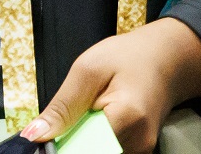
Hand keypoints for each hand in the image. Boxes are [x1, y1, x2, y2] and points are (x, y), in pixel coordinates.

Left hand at [21, 18, 200, 153]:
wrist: (167, 60)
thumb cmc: (128, 57)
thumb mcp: (88, 68)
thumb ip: (63, 105)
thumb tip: (33, 136)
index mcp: (127, 117)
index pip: (83, 149)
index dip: (61, 145)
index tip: (46, 139)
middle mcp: (140, 143)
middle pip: (90, 153)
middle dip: (71, 142)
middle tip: (70, 120)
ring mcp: (142, 152)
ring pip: (98, 153)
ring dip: (83, 142)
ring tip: (87, 116)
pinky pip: (109, 153)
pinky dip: (95, 144)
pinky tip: (96, 126)